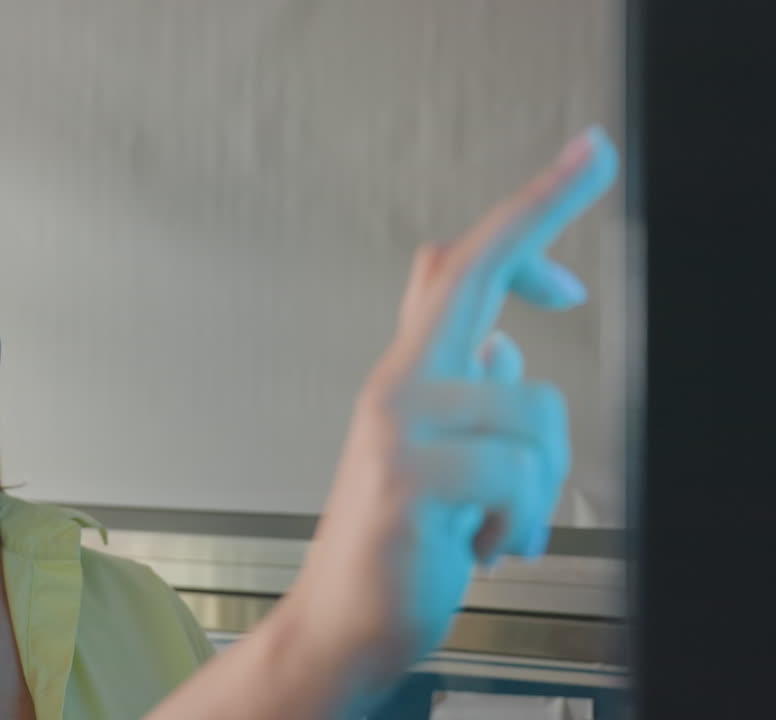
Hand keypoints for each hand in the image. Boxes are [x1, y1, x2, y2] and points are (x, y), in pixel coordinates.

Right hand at [284, 126, 619, 696]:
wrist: (342, 617)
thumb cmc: (399, 534)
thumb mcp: (429, 448)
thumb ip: (452, 380)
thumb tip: (492, 330)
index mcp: (410, 374)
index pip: (461, 270)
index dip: (523, 212)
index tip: (579, 161)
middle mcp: (397, 383)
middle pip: (473, 275)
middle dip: (540, 207)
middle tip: (597, 151)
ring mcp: (396, 425)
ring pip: (533, 410)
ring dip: (540, 486)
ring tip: (502, 523)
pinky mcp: (408, 478)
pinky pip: (517, 476)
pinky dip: (518, 525)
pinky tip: (480, 547)